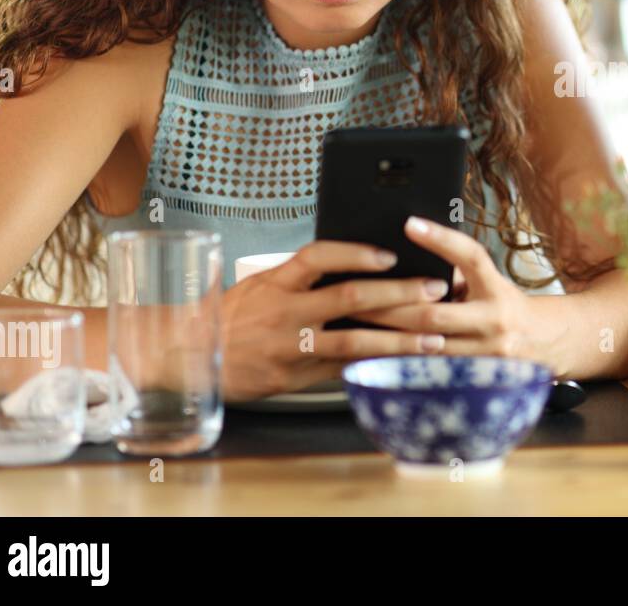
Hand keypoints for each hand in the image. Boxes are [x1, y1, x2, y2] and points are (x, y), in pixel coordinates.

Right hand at [219, 240, 458, 400]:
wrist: (191, 358)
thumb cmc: (234, 314)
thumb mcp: (262, 284)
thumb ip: (303, 276)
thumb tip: (357, 260)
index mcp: (276, 281)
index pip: (318, 256)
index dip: (355, 253)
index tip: (389, 254)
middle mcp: (285, 311)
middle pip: (350, 298)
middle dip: (399, 294)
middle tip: (435, 289)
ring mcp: (292, 346)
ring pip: (355, 341)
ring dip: (400, 338)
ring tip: (435, 335)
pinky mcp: (297, 375)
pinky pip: (345, 368)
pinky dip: (377, 364)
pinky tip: (406, 362)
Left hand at [365, 216, 552, 366]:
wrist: (548, 345)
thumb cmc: (507, 308)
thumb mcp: (490, 283)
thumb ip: (456, 274)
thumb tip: (407, 260)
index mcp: (497, 288)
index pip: (471, 257)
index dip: (441, 240)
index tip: (409, 224)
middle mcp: (496, 321)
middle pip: (434, 314)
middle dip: (389, 306)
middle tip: (352, 294)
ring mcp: (487, 356)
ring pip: (426, 348)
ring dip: (387, 339)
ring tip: (353, 327)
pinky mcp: (477, 381)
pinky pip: (431, 373)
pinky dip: (401, 363)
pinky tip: (374, 357)